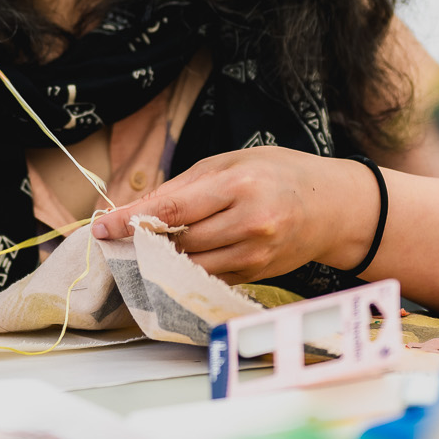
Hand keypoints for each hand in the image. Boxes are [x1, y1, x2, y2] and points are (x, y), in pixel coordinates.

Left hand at [88, 148, 375, 284]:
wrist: (336, 207)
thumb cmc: (281, 174)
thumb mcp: (232, 162)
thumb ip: (184, 185)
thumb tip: (136, 207)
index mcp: (239, 185)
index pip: (173, 210)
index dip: (131, 220)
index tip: (102, 227)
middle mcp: (249, 224)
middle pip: (178, 242)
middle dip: (143, 240)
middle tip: (117, 235)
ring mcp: (255, 255)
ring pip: (190, 265)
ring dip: (162, 259)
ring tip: (143, 246)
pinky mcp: (257, 275)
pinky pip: (209, 277)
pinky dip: (188, 269)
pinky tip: (176, 258)